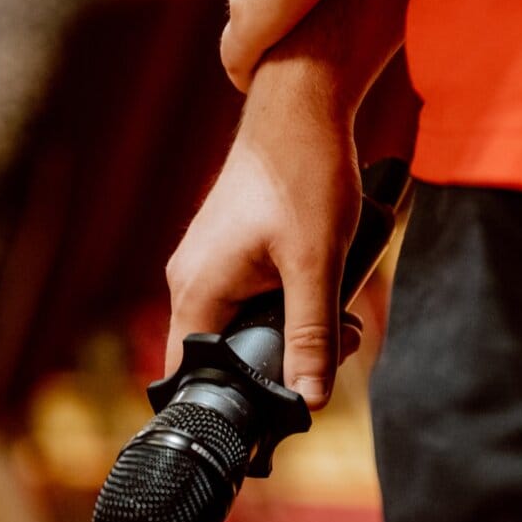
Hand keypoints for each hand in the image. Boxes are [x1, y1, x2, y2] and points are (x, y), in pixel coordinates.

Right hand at [164, 98, 362, 410]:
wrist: (300, 110)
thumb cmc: (302, 177)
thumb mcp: (316, 265)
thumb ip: (311, 336)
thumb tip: (309, 400)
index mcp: (195, 289)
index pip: (190, 372)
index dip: (231, 398)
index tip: (276, 410)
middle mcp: (188, 278)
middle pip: (221, 353)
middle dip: (276, 359)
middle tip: (334, 341)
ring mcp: (202, 262)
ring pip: (237, 323)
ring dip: (284, 326)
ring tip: (331, 304)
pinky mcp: (222, 250)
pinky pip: (242, 295)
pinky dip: (280, 300)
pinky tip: (314, 280)